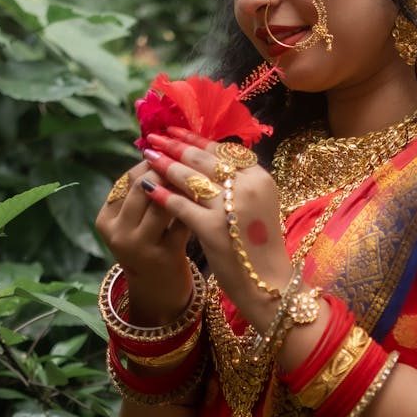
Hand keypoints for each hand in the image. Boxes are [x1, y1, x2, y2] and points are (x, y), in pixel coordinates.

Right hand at [95, 159, 193, 325]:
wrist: (158, 290)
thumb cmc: (150, 244)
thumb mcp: (136, 220)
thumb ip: (143, 190)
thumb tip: (163, 147)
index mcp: (105, 218)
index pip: (127, 179)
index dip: (151, 164)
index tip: (172, 153)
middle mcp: (117, 233)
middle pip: (142, 187)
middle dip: (167, 170)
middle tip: (190, 160)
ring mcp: (139, 246)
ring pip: (161, 204)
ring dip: (182, 187)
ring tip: (200, 176)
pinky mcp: (164, 256)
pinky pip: (182, 222)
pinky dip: (194, 208)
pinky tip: (207, 199)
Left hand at [137, 129, 292, 331]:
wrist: (269, 284)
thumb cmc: (259, 247)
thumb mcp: (256, 205)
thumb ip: (237, 183)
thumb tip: (205, 160)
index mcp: (260, 177)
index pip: (222, 150)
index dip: (195, 140)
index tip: (174, 132)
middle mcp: (247, 186)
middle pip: (204, 160)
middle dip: (175, 147)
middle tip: (154, 137)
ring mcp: (230, 206)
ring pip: (191, 179)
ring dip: (165, 165)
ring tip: (147, 156)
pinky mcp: (213, 228)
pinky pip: (181, 206)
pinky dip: (162, 196)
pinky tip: (148, 189)